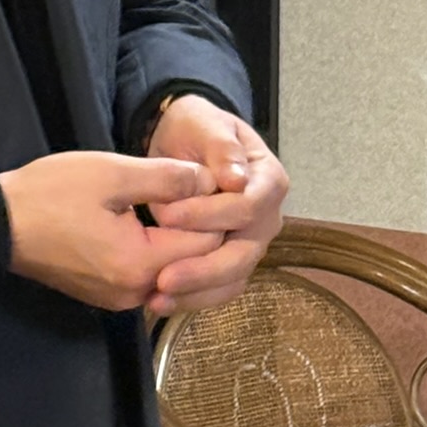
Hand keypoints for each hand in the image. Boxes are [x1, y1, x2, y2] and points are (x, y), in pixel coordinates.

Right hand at [0, 150, 226, 311]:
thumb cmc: (51, 193)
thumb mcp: (111, 174)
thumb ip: (167, 178)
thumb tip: (212, 180)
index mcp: (140, 264)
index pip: (206, 244)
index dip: (213, 210)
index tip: (207, 180)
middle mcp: (136, 293)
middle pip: (194, 262)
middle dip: (202, 226)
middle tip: (197, 187)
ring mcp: (119, 298)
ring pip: (173, 271)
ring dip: (181, 239)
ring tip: (177, 199)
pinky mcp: (106, 294)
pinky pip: (150, 275)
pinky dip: (161, 251)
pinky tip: (155, 222)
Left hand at [144, 95, 287, 315]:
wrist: (183, 143)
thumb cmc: (196, 129)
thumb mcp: (204, 124)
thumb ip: (220, 148)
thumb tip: (236, 180)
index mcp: (269, 181)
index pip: (247, 207)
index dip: (209, 215)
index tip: (168, 217)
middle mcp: (267, 218)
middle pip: (244, 253)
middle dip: (204, 269)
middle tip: (163, 278)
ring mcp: (251, 244)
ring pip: (232, 278)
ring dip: (196, 292)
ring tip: (157, 299)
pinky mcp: (231, 263)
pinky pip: (219, 289)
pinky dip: (192, 298)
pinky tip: (160, 303)